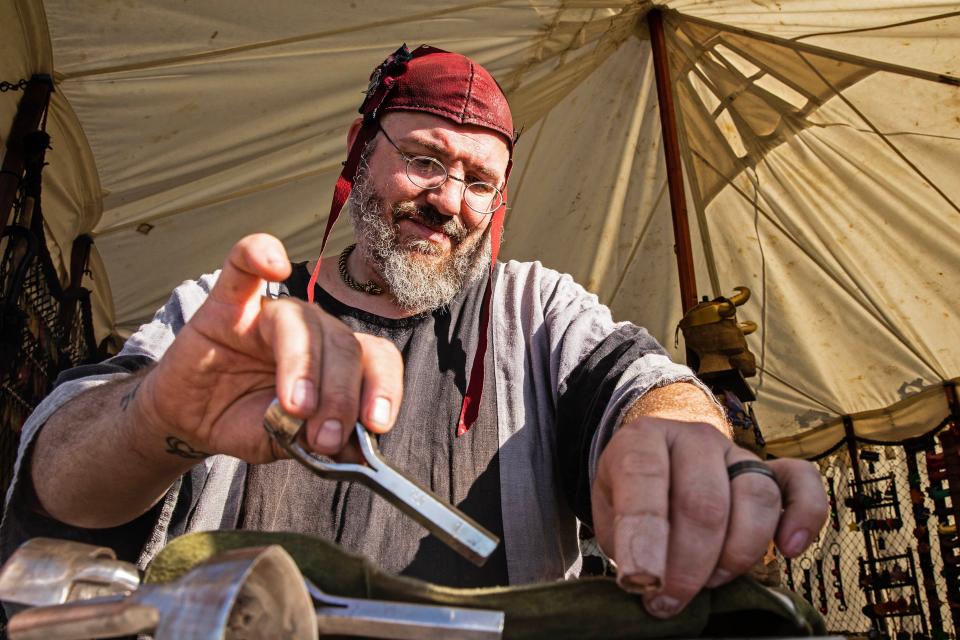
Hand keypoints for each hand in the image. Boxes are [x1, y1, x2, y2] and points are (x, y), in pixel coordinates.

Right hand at [136, 234, 403, 461]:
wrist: (187, 418)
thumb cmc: (244, 420)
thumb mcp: (285, 443)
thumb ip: (319, 443)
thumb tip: (359, 455)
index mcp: (337, 359)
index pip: (375, 360)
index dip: (383, 388)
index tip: (376, 426)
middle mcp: (313, 329)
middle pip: (343, 345)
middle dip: (340, 396)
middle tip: (325, 438)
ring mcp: (270, 312)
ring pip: (301, 324)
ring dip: (305, 368)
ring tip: (295, 409)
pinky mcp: (225, 302)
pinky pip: (243, 265)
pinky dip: (259, 255)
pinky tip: (274, 263)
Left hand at [591, 417, 826, 617]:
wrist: (652, 468)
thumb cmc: (627, 499)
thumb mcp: (609, 516)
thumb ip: (627, 541)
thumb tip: (647, 582)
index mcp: (642, 439)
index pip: (644, 477)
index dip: (644, 535)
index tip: (640, 580)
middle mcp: (693, 437)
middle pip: (704, 501)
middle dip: (689, 564)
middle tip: (670, 600)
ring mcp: (735, 451)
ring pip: (755, 498)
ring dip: (735, 556)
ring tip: (709, 583)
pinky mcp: (769, 468)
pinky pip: (801, 481)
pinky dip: (805, 515)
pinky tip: (788, 549)